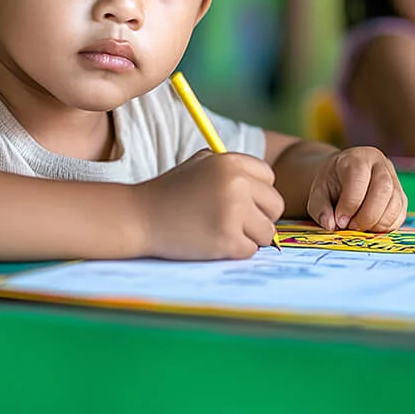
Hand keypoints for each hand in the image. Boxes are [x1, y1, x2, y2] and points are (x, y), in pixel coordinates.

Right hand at [134, 150, 283, 259]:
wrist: (139, 217)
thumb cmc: (171, 192)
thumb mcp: (201, 163)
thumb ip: (233, 168)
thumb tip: (266, 185)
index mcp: (231, 162)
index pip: (269, 178)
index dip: (256, 193)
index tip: (237, 201)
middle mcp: (236, 183)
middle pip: (275, 206)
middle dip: (258, 216)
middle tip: (231, 221)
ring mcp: (233, 212)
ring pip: (267, 231)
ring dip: (248, 236)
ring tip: (219, 231)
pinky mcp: (228, 239)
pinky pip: (250, 250)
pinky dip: (234, 251)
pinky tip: (211, 242)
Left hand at [306, 147, 406, 232]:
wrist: (343, 178)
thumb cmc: (331, 184)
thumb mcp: (318, 192)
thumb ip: (320, 207)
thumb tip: (329, 224)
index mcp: (357, 157)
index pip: (359, 177)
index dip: (350, 203)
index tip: (340, 221)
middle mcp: (379, 164)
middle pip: (383, 188)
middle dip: (367, 215)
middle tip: (351, 227)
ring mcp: (394, 179)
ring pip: (395, 202)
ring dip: (377, 223)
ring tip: (359, 228)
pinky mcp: (401, 195)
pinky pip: (400, 214)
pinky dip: (386, 226)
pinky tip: (370, 227)